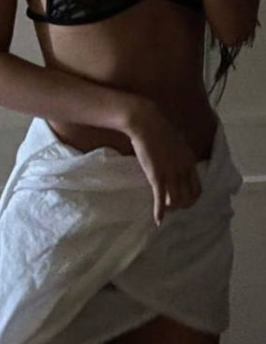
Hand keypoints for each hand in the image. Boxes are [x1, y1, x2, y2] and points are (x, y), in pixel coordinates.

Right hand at [125, 99, 201, 225]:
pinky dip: (159, 212)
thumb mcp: (177, 142)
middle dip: (183, 206)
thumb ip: (180, 155)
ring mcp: (171, 173)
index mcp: (189, 162)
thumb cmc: (158, 129)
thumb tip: (178, 162)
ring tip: (164, 210)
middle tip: (173, 208)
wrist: (146, 122)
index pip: (198, 189)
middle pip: (190, 197)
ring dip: (171, 209)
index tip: (184, 201)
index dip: (192, 199)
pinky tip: (157, 220)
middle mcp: (183, 170)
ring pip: (177, 200)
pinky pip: (160, 198)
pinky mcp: (157, 175)